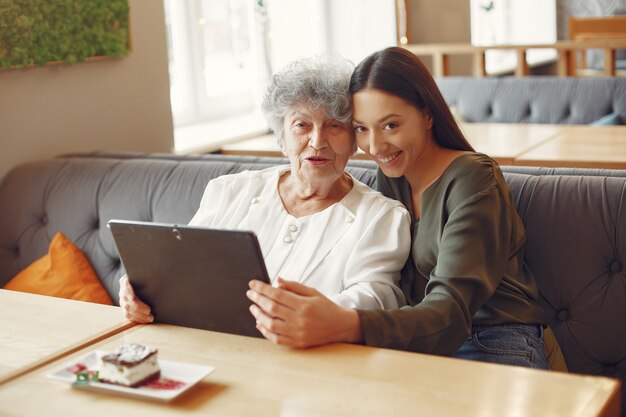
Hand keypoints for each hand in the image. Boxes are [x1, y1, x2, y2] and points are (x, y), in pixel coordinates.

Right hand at [118, 274, 152, 322]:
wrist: (138, 282)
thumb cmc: (143, 278)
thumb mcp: (144, 275)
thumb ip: (149, 276)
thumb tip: (160, 276)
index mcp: (125, 281)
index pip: (125, 286)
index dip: (128, 292)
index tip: (133, 297)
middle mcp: (122, 292)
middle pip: (128, 301)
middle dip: (138, 308)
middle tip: (149, 311)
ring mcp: (122, 301)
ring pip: (127, 310)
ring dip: (139, 316)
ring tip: (150, 318)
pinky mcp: (125, 308)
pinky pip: (128, 316)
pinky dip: (137, 319)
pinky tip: (145, 320)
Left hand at [246, 278, 361, 347]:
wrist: (340, 326)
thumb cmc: (326, 307)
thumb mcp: (313, 292)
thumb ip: (294, 286)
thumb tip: (277, 281)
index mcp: (304, 305)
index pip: (278, 295)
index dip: (263, 289)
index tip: (253, 284)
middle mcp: (300, 320)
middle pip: (272, 308)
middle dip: (258, 299)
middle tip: (250, 293)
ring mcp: (298, 333)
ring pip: (271, 324)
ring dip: (259, 315)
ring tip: (253, 307)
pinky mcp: (298, 343)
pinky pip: (277, 339)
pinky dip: (265, 331)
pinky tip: (260, 323)